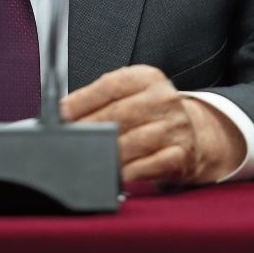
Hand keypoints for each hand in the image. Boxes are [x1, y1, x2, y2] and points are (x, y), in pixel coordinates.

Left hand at [60, 65, 243, 185]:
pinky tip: (116, 174)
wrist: (191, 134)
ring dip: (107, 153)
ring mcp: (175, 126)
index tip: (62, 113)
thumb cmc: (150, 115)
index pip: (110, 85)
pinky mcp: (182, 153)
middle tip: (70, 140)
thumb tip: (64, 114)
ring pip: (133, 141)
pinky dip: (130, 171)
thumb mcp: (131, 95)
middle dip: (89, 129)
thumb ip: (100, 100)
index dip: (82, 100)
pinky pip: (151, 165)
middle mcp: (164, 98)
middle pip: (118, 114)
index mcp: (148, 78)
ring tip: (87, 158)